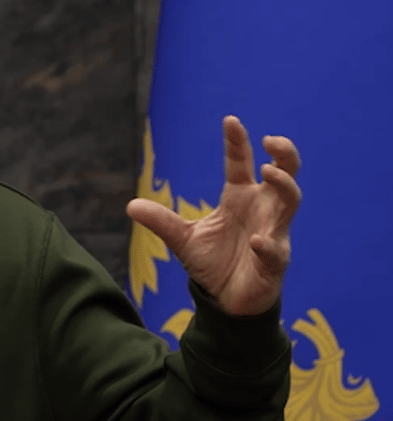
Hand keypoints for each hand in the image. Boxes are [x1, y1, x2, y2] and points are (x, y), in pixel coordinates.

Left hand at [126, 116, 301, 315]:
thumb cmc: (213, 262)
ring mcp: (273, 232)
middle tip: (272, 140)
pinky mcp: (275, 261)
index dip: (237, 142)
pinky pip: (276, 250)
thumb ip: (161, 221)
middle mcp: (261, 209)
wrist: (226, 299)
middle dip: (284, 155)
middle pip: (283, 174)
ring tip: (267, 172)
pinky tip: (256, 241)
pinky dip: (267, 245)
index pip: (240, 163)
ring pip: (290, 202)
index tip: (230, 120)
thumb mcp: (182, 238)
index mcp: (239, 198)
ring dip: (283, 186)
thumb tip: (130, 206)